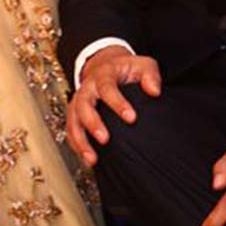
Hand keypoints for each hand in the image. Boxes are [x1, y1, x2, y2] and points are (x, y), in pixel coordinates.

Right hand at [66, 47, 160, 166]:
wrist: (107, 66)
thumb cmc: (127, 69)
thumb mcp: (143, 65)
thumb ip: (150, 75)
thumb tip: (154, 91)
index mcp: (104, 74)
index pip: (106, 86)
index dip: (117, 102)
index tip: (131, 118)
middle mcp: (87, 87)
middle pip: (83, 104)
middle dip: (92, 122)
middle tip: (105, 139)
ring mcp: (79, 101)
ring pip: (73, 120)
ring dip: (80, 139)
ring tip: (92, 158)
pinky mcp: (76, 114)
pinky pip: (71, 130)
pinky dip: (77, 145)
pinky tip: (88, 160)